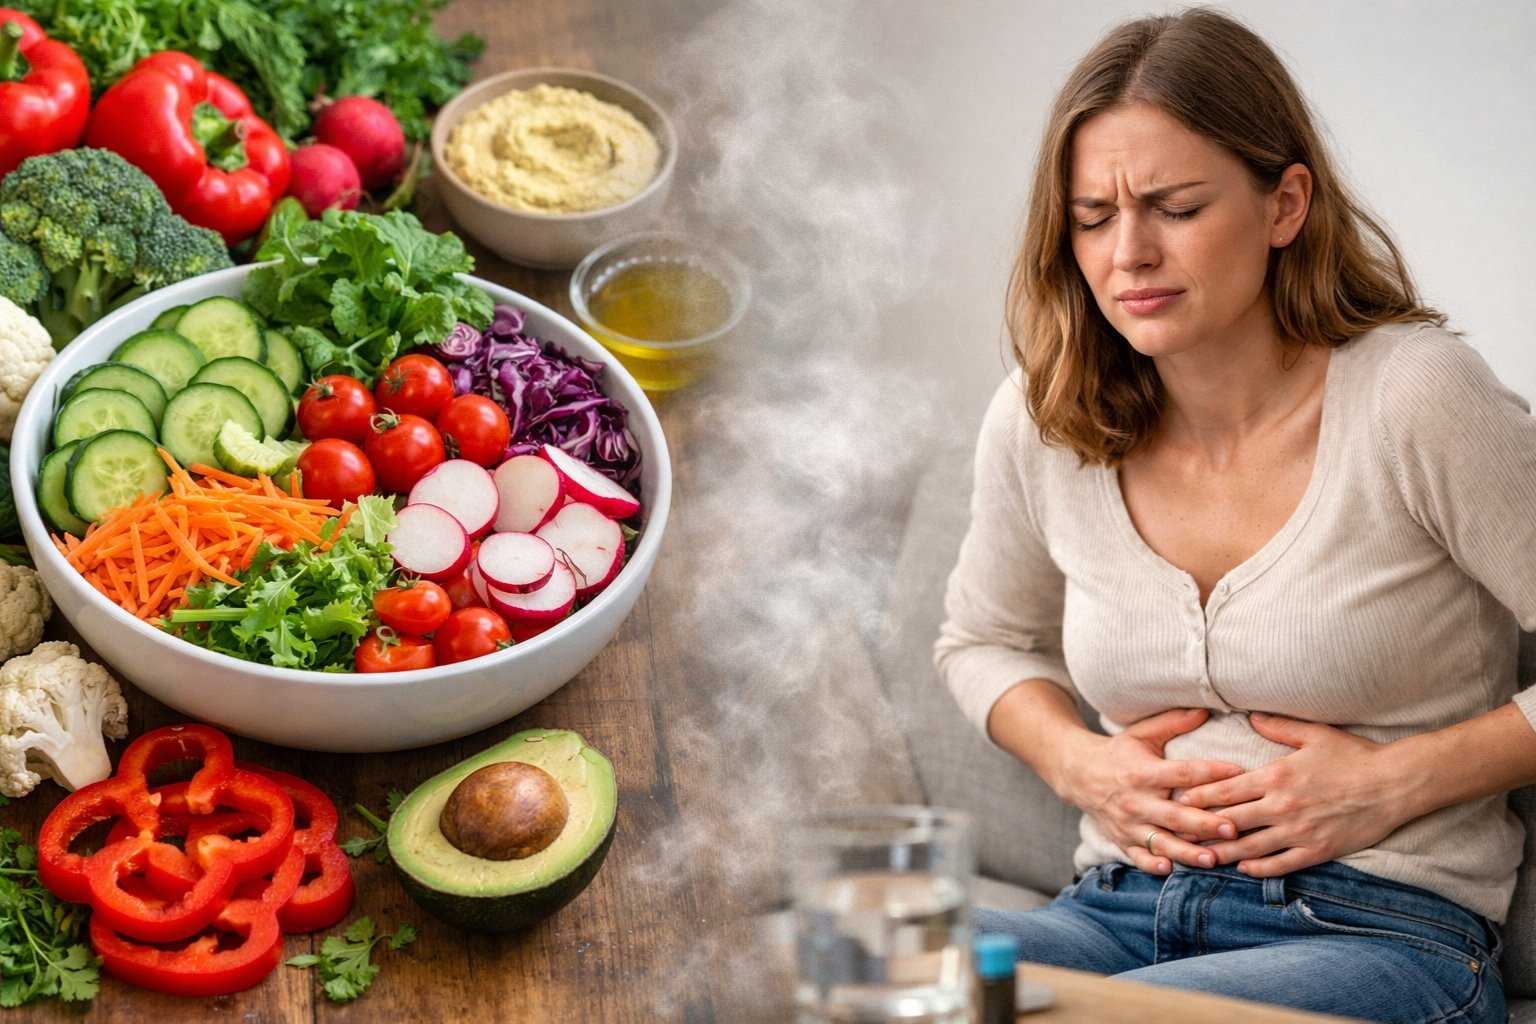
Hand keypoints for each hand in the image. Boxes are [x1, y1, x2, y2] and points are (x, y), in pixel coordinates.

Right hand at [1061, 708, 1243, 874]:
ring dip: (1186, 851)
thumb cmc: (1119, 752)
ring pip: (1160, 841)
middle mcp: (1136, 800)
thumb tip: (1206, 709)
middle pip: (1174, 814)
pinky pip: (1137, 856)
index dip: (1211, 771)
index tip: (1239, 773)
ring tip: (1212, 859)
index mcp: (1143, 771)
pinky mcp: (1121, 839)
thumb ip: (1173, 722)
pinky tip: (1171, 868)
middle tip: (1234, 828)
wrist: (1078, 774)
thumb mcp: (1142, 733)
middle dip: (1204, 823)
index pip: (1183, 773)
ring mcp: (1127, 823)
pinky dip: (1152, 864)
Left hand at [1175, 711, 1407, 875]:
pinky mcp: (1318, 850)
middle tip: (1178, 833)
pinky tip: (1243, 869)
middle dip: (1202, 828)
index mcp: (1277, 776)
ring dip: (1224, 853)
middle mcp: (1283, 806)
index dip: (1200, 797)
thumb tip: (1250, 715)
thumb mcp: (1313, 734)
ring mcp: (1300, 831)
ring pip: (1251, 847)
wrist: (1395, 784)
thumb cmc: (1354, 756)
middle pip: (1231, 821)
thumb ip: (1277, 726)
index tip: (1179, 800)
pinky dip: (1259, 868)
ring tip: (1202, 856)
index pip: (1227, 790)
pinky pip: (1281, 864)